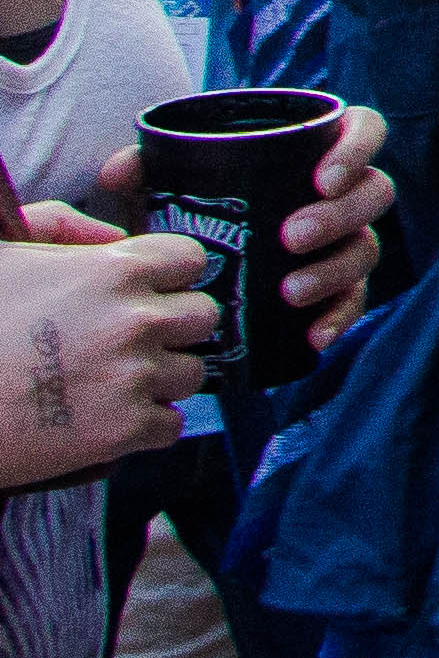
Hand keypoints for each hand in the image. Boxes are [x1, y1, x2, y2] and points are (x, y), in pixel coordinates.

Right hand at [0, 227, 213, 483]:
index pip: (190, 260)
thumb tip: (114, 236)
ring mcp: (134, 377)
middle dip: (170, 327)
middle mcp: (136, 320)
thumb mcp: (6, 252)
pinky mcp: (123, 432)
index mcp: (114, 269)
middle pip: (201, 317)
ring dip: (159, 378)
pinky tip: (105, 418)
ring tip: (110, 382)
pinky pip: (171, 426)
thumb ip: (63, 225)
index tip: (145, 293)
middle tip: (127, 341)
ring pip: (191, 373)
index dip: (167, 277)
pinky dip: (146, 426)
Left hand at [95, 106, 394, 348]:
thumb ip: (145, 169)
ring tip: (290, 293)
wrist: (194, 272)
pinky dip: (339, 318)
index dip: (355, 150)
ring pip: (367, 248)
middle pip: (374, 192)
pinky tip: (314, 336)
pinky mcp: (340, 289)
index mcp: (317, 152)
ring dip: (334, 270)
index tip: (321, 179)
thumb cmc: (195, 210)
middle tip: (290, 237)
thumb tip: (119, 171)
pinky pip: (355, 302)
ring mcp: (346, 242)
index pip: (364, 130)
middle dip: (338, 216)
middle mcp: (343, 195)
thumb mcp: (170, 187)